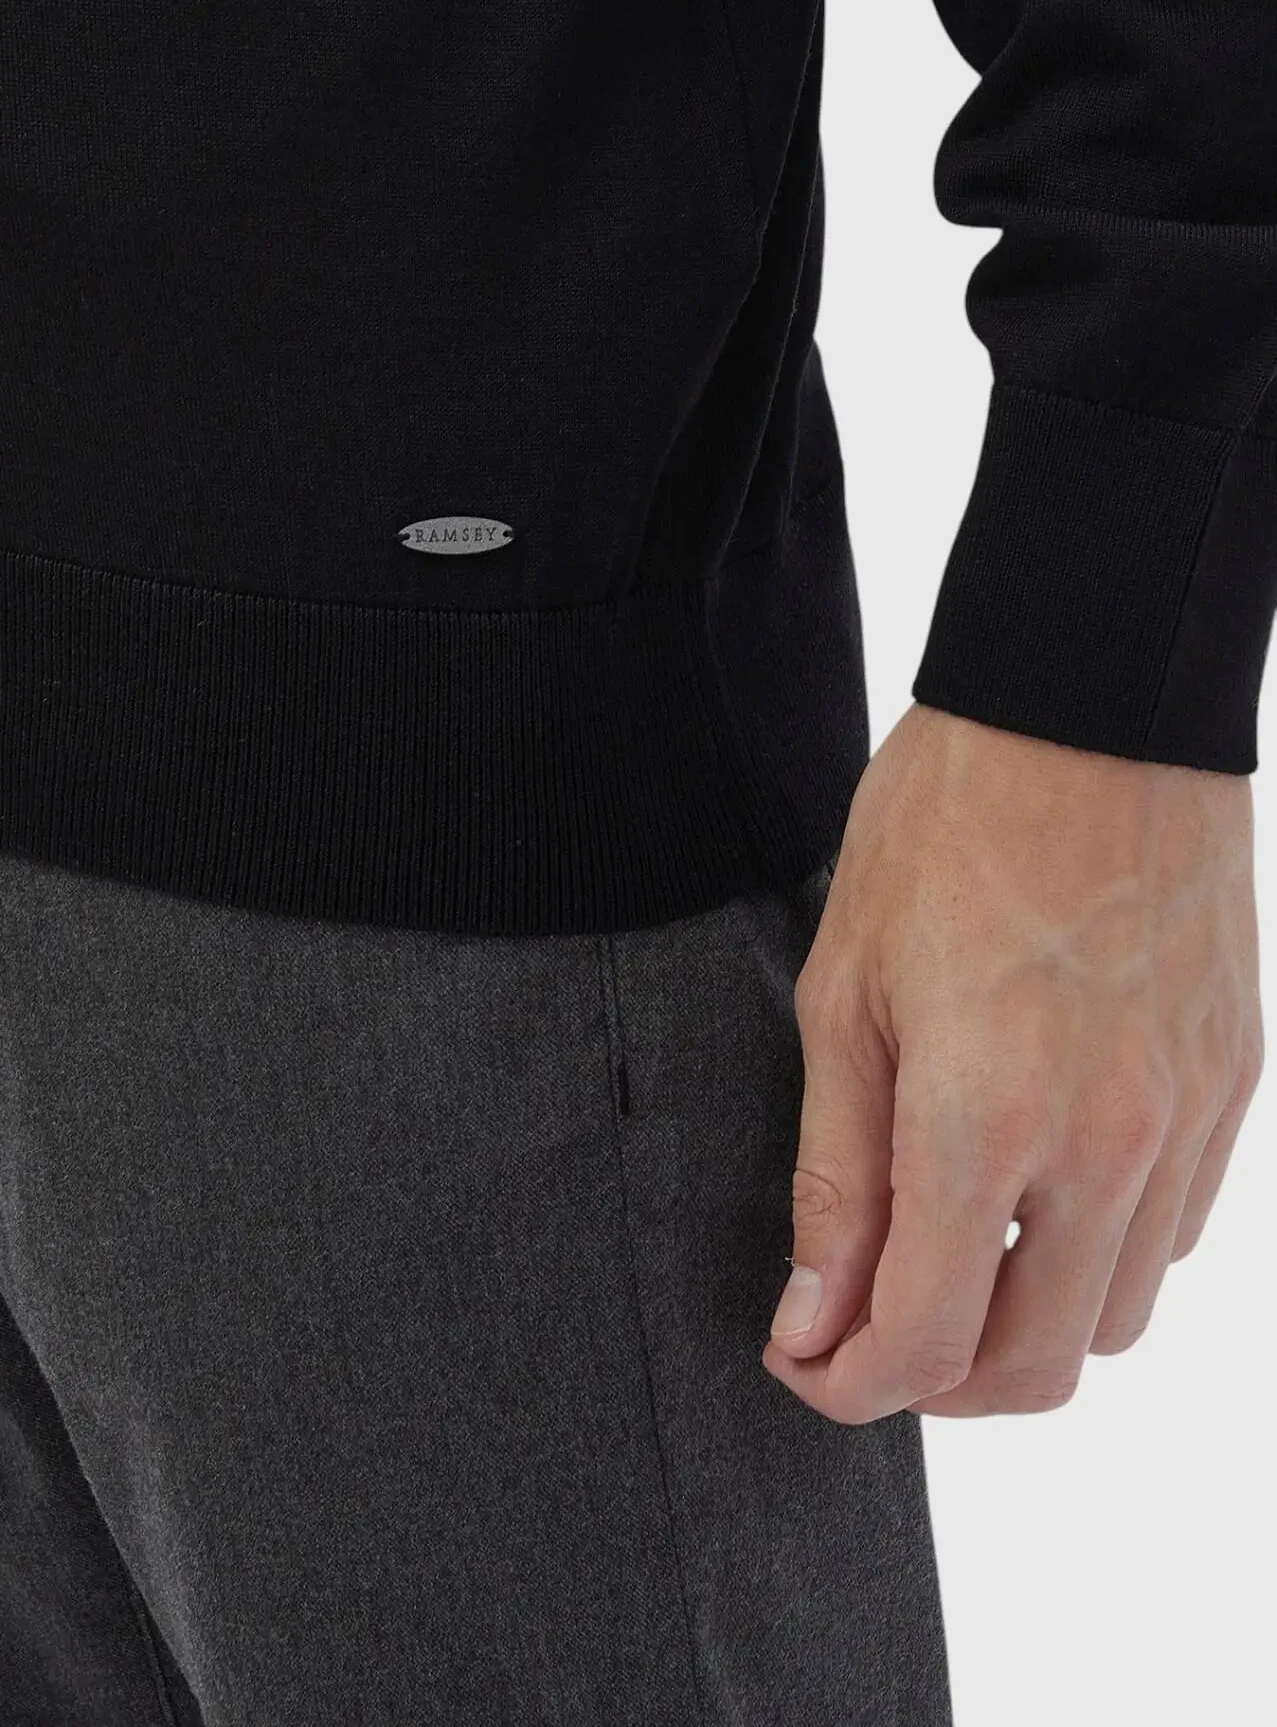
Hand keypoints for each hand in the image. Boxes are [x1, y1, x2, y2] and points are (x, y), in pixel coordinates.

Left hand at [764, 702, 1263, 1420]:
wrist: (1088, 703)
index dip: (850, 1384)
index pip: (926, 1344)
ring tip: (953, 1257)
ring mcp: (1186, 1118)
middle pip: (1035, 1369)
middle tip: (869, 1331)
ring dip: (1025, 1326)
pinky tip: (1041, 1189)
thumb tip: (814, 1316)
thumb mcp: (845, 995)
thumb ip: (837, 1175)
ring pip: (1116, 1316)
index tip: (806, 1362)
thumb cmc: (945, 824)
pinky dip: (1100, 1253)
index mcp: (986, 1122)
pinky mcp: (1232, 1080)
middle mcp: (1106, 1145)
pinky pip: (1176, 1231)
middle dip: (937, 1384)